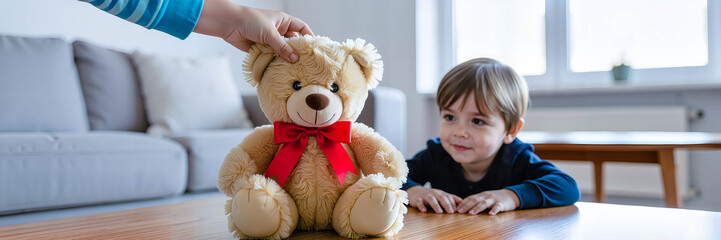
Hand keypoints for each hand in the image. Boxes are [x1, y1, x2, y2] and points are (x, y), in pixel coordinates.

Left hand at [194, 0, 313, 62]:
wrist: (229, 24)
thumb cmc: (250, 21)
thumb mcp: (270, 33)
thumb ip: (282, 47)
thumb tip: (295, 59)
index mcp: (283, 21)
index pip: (301, 28)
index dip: (309, 36)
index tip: (314, 48)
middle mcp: (278, 30)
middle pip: (292, 41)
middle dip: (298, 51)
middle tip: (306, 62)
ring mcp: (269, 39)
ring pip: (281, 51)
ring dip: (285, 58)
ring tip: (295, 69)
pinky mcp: (260, 48)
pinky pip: (271, 56)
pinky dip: (275, 62)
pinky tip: (280, 69)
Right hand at [406, 186, 461, 213]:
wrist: (416, 192)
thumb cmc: (431, 196)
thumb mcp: (441, 196)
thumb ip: (451, 198)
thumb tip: (462, 202)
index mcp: (440, 193)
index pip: (448, 197)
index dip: (453, 203)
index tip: (458, 210)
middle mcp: (434, 194)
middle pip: (441, 198)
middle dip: (447, 204)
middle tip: (451, 212)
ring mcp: (425, 196)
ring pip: (431, 199)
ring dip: (436, 205)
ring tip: (440, 212)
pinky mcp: (417, 199)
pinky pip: (419, 202)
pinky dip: (421, 206)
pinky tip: (424, 211)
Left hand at [457, 189, 519, 214]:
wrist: (510, 195)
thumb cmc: (495, 198)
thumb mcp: (485, 198)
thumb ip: (476, 201)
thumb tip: (463, 207)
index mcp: (481, 195)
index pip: (470, 198)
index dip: (462, 203)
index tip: (455, 209)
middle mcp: (486, 196)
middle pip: (475, 200)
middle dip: (466, 206)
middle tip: (459, 212)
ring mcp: (494, 199)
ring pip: (484, 203)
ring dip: (477, 208)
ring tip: (471, 213)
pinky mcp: (502, 204)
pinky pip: (498, 207)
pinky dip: (494, 210)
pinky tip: (491, 214)